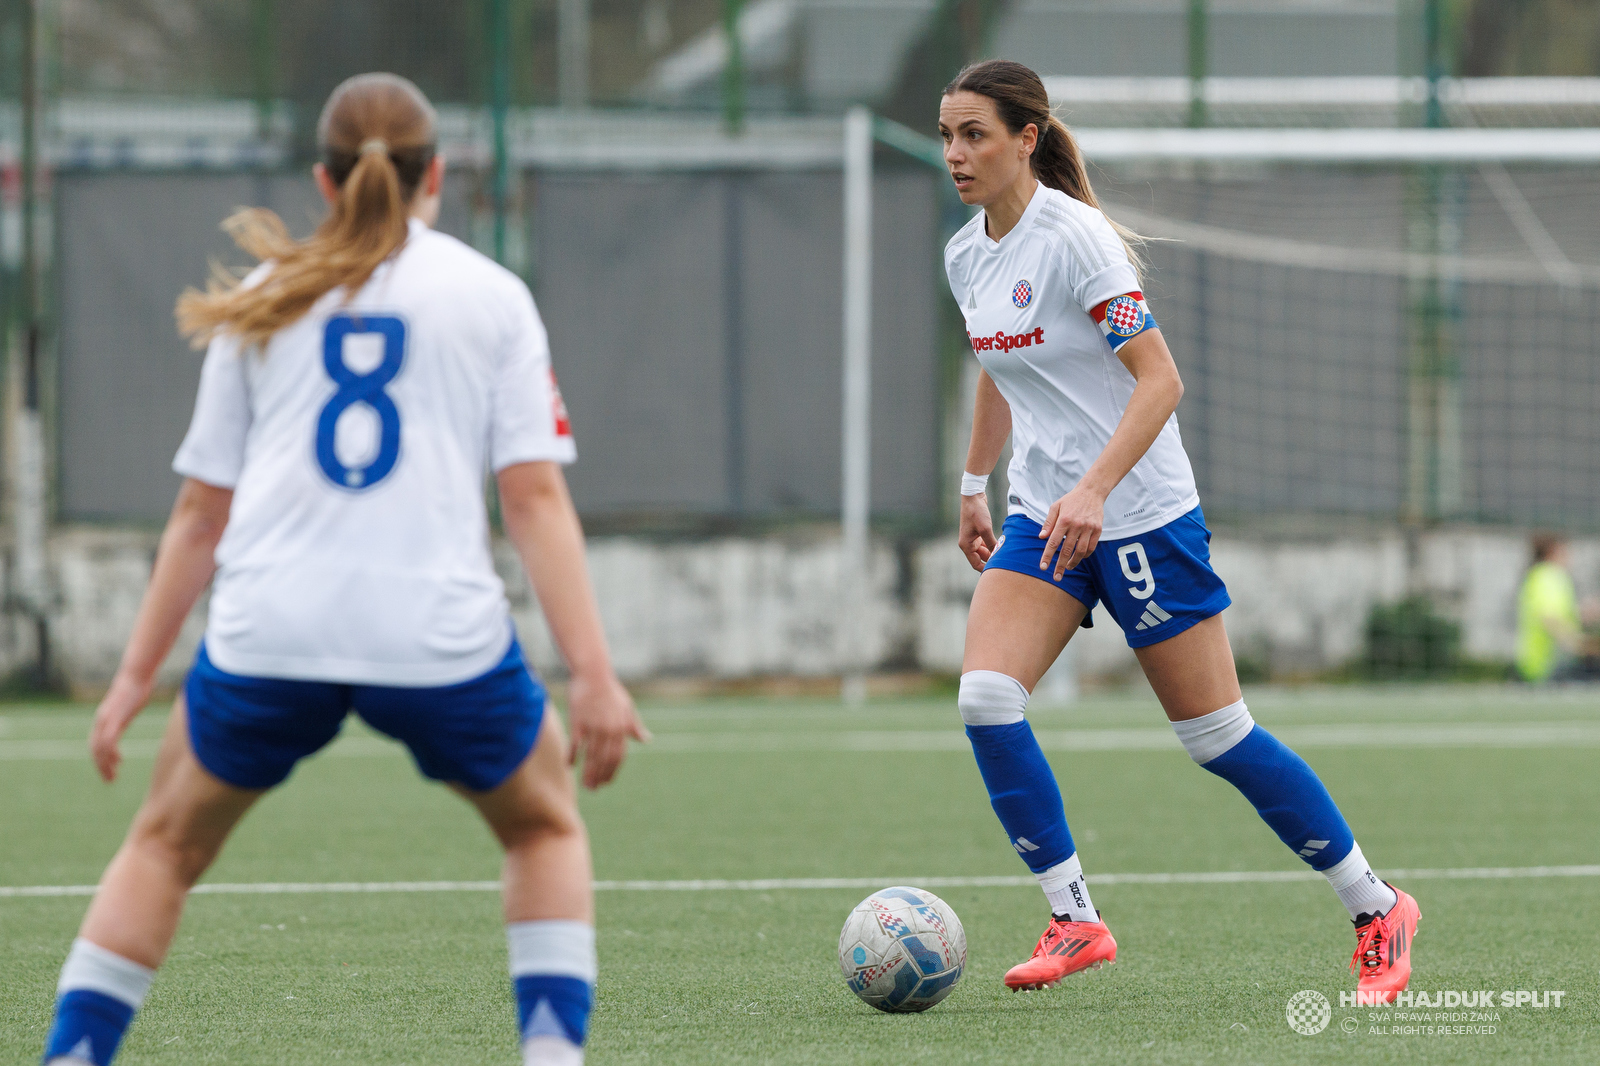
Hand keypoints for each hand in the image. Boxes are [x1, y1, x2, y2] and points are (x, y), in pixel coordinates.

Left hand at [90, 670, 155, 782]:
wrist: (135, 675)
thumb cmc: (135, 687)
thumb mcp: (127, 705)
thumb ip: (124, 714)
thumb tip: (126, 717)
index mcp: (103, 719)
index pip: (96, 744)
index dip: (101, 759)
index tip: (111, 769)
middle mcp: (101, 721)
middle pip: (95, 749)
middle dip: (101, 766)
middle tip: (109, 780)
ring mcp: (107, 720)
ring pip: (100, 748)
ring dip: (105, 764)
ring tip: (112, 777)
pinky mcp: (115, 718)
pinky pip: (109, 740)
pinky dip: (111, 753)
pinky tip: (118, 760)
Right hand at [565, 670, 649, 788]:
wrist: (593, 673)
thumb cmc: (611, 690)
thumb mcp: (627, 707)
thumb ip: (635, 726)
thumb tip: (646, 740)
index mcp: (622, 727)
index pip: (618, 756)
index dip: (612, 772)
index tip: (606, 782)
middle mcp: (610, 729)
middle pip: (605, 760)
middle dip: (600, 777)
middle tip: (593, 789)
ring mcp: (594, 726)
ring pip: (591, 756)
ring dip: (588, 772)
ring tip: (585, 785)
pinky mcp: (579, 721)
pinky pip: (575, 744)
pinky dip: (572, 756)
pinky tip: (569, 766)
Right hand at [958, 492, 997, 571]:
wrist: (974, 496)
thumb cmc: (976, 512)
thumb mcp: (985, 528)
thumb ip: (991, 543)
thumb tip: (998, 554)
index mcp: (965, 545)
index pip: (975, 563)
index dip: (986, 569)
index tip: (998, 572)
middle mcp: (968, 543)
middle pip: (981, 558)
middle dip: (992, 560)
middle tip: (1005, 562)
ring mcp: (973, 538)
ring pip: (984, 551)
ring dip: (993, 552)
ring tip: (1005, 554)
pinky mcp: (978, 533)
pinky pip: (986, 543)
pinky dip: (993, 545)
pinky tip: (1002, 545)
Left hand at [1039, 485, 1105, 579]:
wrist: (1091, 492)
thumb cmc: (1071, 500)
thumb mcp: (1055, 507)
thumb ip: (1048, 522)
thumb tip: (1042, 537)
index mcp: (1063, 520)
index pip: (1053, 542)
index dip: (1048, 556)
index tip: (1043, 567)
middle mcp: (1076, 525)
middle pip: (1067, 550)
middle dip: (1061, 565)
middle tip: (1056, 577)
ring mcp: (1088, 528)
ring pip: (1081, 551)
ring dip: (1074, 562)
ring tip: (1068, 568)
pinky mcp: (1098, 529)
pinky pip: (1092, 547)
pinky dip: (1085, 555)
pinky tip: (1079, 558)